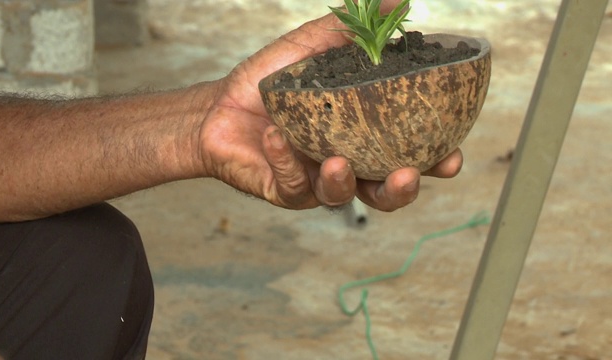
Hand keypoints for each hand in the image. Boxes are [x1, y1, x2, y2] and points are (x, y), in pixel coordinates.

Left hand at [197, 12, 461, 211]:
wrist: (221, 104)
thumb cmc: (272, 81)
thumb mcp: (314, 48)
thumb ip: (356, 30)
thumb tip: (399, 0)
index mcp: (362, 138)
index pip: (406, 154)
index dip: (433, 162)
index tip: (451, 158)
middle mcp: (346, 164)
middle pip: (382, 192)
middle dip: (400, 190)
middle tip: (407, 175)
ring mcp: (314, 181)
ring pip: (340, 196)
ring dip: (343, 182)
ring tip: (336, 162)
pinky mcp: (283, 190)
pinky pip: (290, 183)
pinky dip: (285, 160)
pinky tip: (276, 137)